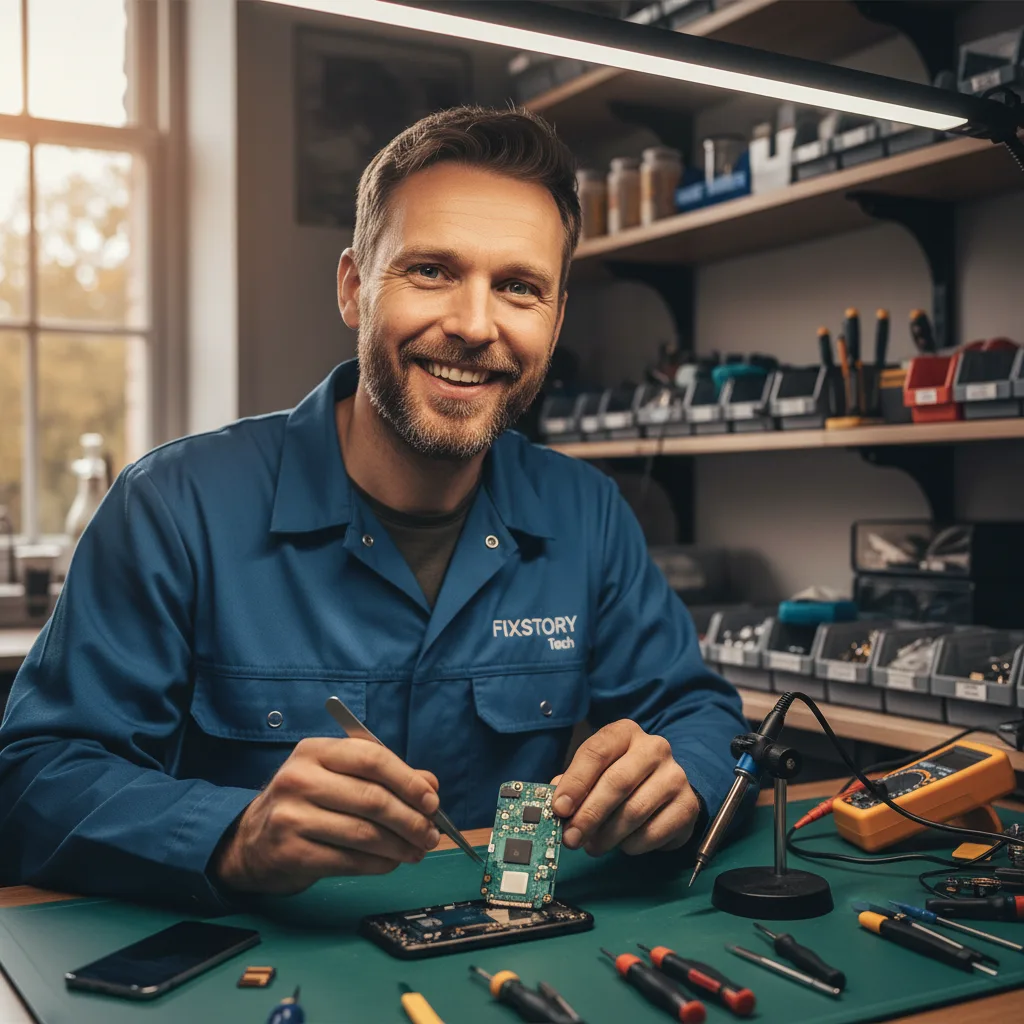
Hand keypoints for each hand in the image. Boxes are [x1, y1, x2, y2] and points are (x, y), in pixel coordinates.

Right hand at [212, 738, 440, 893]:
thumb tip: (430, 786)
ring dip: (400, 846)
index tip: (432, 800)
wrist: (251, 842)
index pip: (371, 758)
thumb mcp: (337, 777)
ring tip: (418, 851)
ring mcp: (292, 817)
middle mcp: (300, 779)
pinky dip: (379, 864)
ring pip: (364, 833)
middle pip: (372, 799)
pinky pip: (350, 861)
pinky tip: (392, 863)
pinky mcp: (292, 853)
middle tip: (431, 834)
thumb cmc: (306, 803)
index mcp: (315, 751)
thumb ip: (384, 777)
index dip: (408, 780)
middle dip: (411, 819)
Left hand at [551, 720, 698, 856]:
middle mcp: (654, 748)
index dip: (575, 782)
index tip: (559, 809)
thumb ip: (574, 783)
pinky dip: (632, 845)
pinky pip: (654, 832)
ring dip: (607, 835)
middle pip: (616, 782)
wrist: (668, 786)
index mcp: (625, 733)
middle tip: (571, 838)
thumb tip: (554, 804)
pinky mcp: (688, 805)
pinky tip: (623, 845)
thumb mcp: (596, 770)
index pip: (596, 752)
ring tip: (592, 846)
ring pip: (635, 811)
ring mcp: (675, 776)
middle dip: (589, 815)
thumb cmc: (623, 776)